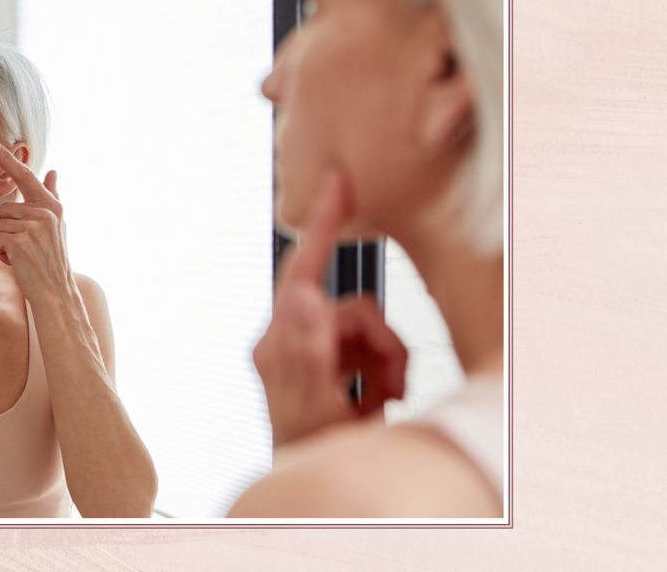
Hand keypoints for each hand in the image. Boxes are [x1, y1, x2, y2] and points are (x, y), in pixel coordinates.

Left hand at [0, 138, 72, 295]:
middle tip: (27, 246)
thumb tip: (53, 171)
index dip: (7, 159)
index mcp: (52, 205)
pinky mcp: (20, 241)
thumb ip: (53, 196)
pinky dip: (2, 253)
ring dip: (4, 242)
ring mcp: (33, 226)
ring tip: (23, 254)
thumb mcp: (58, 225)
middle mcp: (45, 212)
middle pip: (5, 207)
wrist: (56, 291)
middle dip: (8, 228)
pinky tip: (18, 262)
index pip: (25, 176)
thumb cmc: (54, 258)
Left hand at [253, 170, 408, 447]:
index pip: (301, 271)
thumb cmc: (309, 454)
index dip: (322, 224)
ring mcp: (310, 349)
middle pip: (351, 307)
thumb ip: (307, 352)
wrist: (318, 484)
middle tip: (390, 388)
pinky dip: (383, 372)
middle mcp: (289, 338)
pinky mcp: (329, 360)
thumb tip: (304, 297)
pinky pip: (370, 347)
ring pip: (368, 327)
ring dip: (386, 362)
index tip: (337, 182)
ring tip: (381, 404)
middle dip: (380, 343)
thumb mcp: (312, 408)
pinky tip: (375, 403)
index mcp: (276, 342)